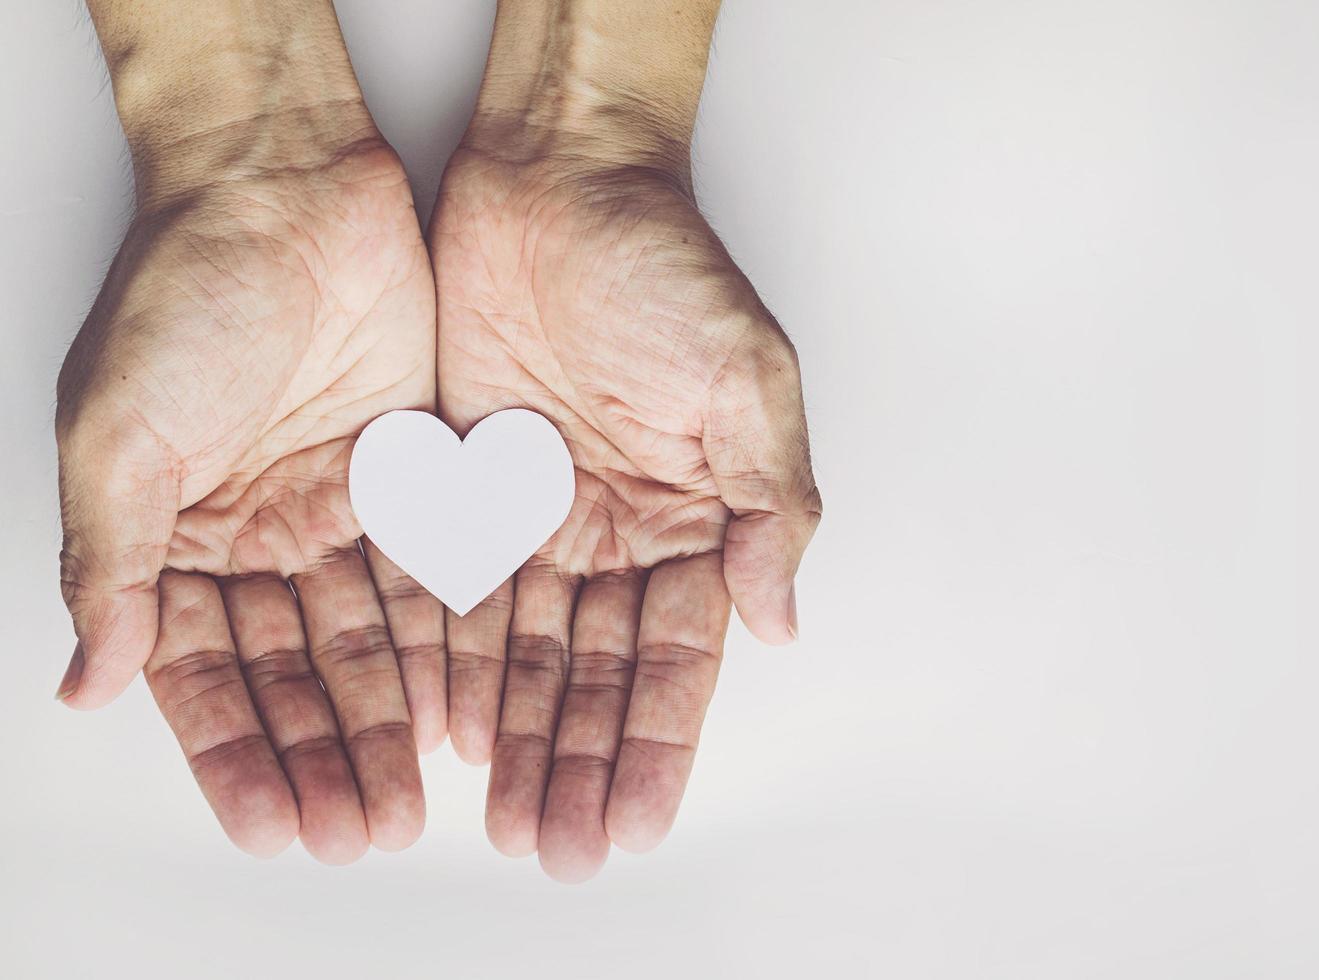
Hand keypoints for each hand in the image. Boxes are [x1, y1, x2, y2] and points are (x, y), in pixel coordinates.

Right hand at [58, 5, 442, 861]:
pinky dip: (445, 648)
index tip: (271, 829)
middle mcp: (260, 534)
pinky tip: (461, 715)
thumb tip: (86, 683)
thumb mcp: (117, 432)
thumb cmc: (186, 292)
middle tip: (357, 835)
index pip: (205, 674)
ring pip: (369, 642)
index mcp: (175, 536)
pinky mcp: (416, 476)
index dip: (236, 755)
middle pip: (295, 673)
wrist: (287, 186)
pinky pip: (434, 578)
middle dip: (325, 758)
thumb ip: (109, 560)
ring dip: (386, 724)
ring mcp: (342, 509)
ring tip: (409, 807)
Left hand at [430, 98, 820, 877]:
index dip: (655, 744)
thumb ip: (772, 503)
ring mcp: (539, 515)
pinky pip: (453, 594)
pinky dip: (451, 665)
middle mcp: (618, 530)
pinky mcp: (464, 486)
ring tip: (507, 821)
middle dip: (580, 764)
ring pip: (524, 652)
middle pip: (595, 674)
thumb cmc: (665, 265)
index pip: (675, 656)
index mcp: (695, 516)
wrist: (556, 178)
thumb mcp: (749, 379)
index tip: (635, 822)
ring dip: (519, 738)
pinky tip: (449, 732)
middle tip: (561, 849)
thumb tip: (781, 620)